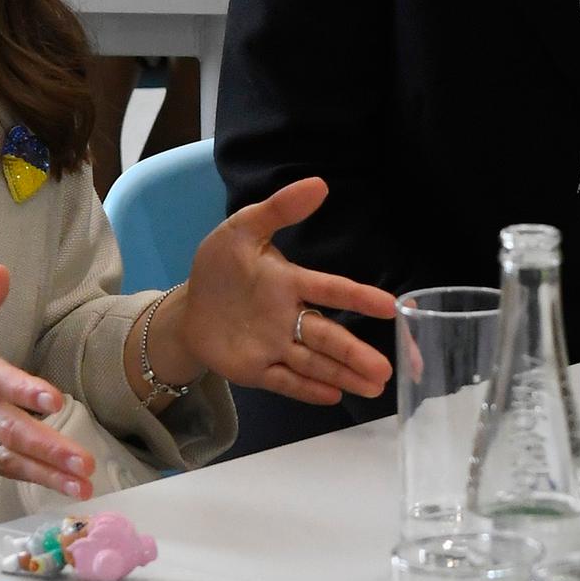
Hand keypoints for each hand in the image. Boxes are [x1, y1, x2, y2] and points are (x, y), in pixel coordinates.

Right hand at [0, 265, 92, 496]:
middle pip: (5, 427)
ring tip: (83, 485)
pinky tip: (65, 486)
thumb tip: (2, 273)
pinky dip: (31, 478)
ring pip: (6, 456)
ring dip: (47, 472)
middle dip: (48, 447)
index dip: (21, 390)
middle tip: (85, 461)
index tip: (54, 400)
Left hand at [163, 177, 398, 405]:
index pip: (330, 291)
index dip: (358, 298)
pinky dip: (307, 389)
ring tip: (374, 387)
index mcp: (291, 284)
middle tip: (387, 369)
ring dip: (343, 374)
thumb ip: (278, 210)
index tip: (390, 306)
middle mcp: (290, 319)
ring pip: (314, 362)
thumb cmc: (221, 268)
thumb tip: (319, 183)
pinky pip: (285, 381)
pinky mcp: (257, 371)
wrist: (189, 309)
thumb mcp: (242, 230)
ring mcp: (276, 347)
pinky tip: (333, 397)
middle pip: (327, 337)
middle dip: (356, 353)